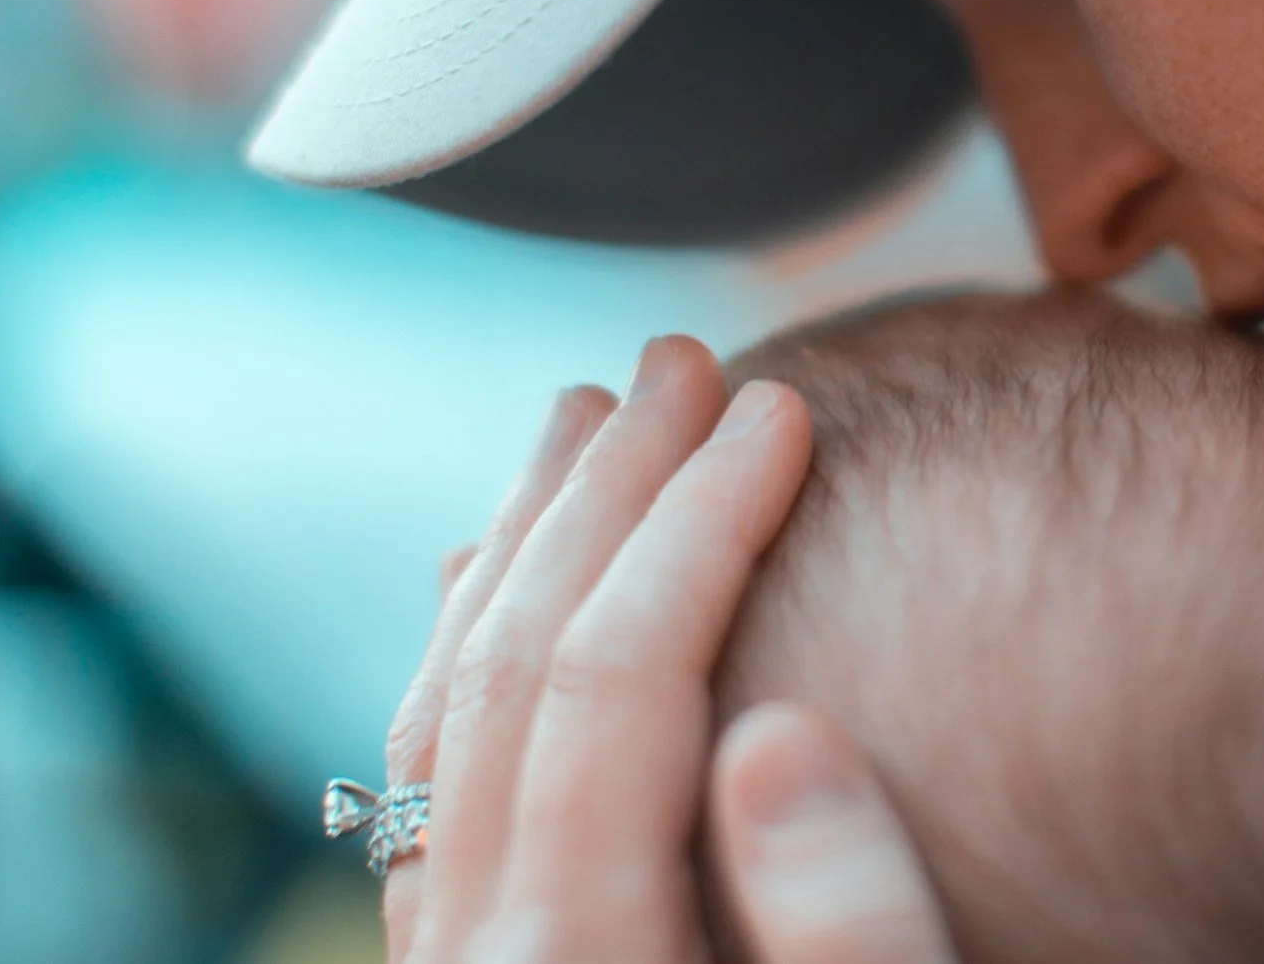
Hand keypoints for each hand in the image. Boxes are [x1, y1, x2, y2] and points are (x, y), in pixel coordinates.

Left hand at [379, 337, 960, 962]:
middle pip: (512, 668)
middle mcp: (479, 954)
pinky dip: (465, 645)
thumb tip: (783, 739)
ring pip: (444, 707)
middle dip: (605, 490)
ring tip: (584, 418)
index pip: (621, 678)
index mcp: (580, 959)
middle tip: (681, 359)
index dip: (703, 522)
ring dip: (522, 543)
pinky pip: (422, 777)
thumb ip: (841, 927)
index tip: (781, 406)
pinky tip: (491, 578)